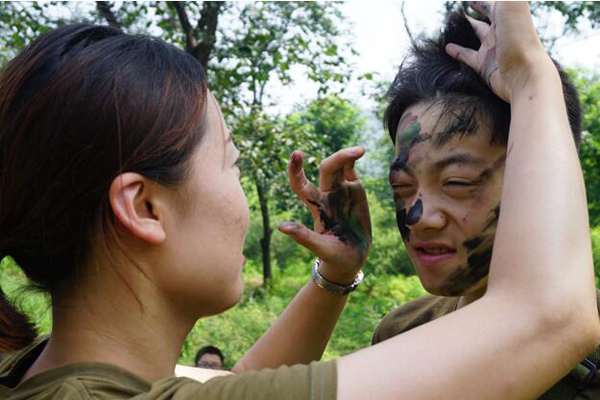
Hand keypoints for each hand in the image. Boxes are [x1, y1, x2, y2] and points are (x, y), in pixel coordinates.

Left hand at [279, 146, 371, 283]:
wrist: (352, 259)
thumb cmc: (333, 256)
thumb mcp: (320, 248)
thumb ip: (303, 236)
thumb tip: (281, 227)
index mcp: (315, 207)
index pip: (300, 185)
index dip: (295, 170)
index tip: (296, 154)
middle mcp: (326, 196)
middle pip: (326, 169)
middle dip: (336, 158)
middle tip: (354, 152)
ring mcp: (340, 192)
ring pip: (339, 167)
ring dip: (347, 156)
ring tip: (360, 150)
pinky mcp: (354, 191)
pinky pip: (351, 171)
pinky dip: (352, 160)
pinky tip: (360, 152)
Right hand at [445, 2, 550, 102]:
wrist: (525, 74)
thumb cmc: (519, 37)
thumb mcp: (511, 4)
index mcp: (506, 15)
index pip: (491, 3)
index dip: (481, 1)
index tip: (470, 0)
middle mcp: (499, 31)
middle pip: (483, 19)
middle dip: (472, 14)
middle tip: (457, 12)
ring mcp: (491, 49)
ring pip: (473, 37)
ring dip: (463, 32)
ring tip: (449, 29)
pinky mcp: (484, 66)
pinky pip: (467, 57)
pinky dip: (456, 52)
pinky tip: (447, 48)